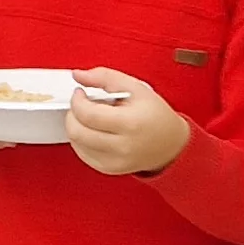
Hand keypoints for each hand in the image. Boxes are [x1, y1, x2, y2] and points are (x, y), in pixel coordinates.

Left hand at [64, 68, 189, 175]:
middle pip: (77, 131)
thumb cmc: (155, 115)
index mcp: (130, 123)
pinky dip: (82, 140)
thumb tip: (78, 75)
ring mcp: (115, 161)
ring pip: (76, 144)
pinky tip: (94, 131)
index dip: (77, 100)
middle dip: (73, 114)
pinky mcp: (110, 169)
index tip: (80, 93)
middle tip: (82, 105)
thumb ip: (104, 77)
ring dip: (76, 126)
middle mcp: (122, 146)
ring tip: (92, 118)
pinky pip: (82, 154)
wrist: (171, 143)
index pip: (87, 114)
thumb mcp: (135, 87)